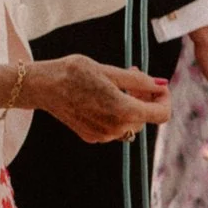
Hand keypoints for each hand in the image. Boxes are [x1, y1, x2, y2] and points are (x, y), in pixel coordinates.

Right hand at [19, 53, 167, 143]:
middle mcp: (115, 128)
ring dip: (132, 104)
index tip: (157, 86)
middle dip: (146, 97)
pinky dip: (118, 113)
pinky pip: (116, 126)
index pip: (162, 114)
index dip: (165, 99)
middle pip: (146, 117)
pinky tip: (105, 96)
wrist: (42, 86)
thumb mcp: (111, 71)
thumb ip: (139, 81)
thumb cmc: (75, 73)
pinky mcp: (92, 137)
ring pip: (132, 122)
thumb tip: (162, 84)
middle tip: (134, 74)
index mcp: (123, 111)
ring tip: (119, 83)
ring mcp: (103, 136)